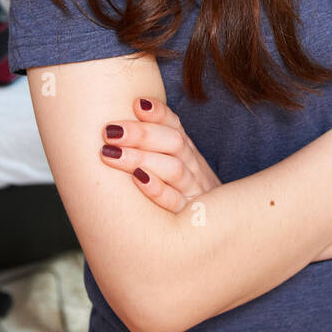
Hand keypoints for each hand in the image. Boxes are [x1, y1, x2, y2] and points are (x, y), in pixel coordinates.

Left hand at [98, 96, 221, 212]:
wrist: (221, 228)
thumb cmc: (185, 195)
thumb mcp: (179, 166)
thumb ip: (156, 145)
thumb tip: (123, 118)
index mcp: (188, 152)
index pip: (175, 125)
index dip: (158, 113)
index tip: (136, 103)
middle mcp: (194, 167)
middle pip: (173, 142)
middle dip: (141, 134)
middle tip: (110, 131)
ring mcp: (194, 191)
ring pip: (172, 168)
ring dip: (141, 158)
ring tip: (111, 153)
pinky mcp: (190, 216)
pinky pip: (175, 202)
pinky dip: (157, 189)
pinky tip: (138, 179)